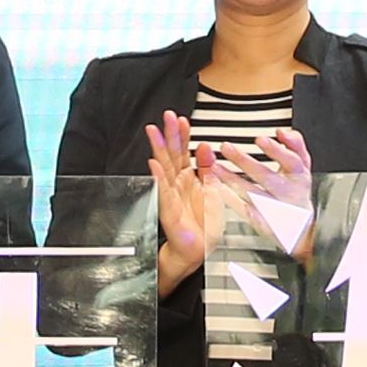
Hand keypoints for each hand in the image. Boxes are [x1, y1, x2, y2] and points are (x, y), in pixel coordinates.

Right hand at [144, 109, 227, 283]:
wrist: (198, 251)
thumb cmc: (204, 224)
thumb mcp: (212, 190)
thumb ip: (207, 169)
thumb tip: (205, 146)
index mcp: (188, 179)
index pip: (183, 152)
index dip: (183, 135)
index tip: (181, 118)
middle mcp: (178, 185)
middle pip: (172, 155)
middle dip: (169, 134)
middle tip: (166, 116)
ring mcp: (171, 196)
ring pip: (164, 168)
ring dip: (159, 149)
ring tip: (153, 131)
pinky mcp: (169, 211)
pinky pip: (163, 192)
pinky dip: (158, 178)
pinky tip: (153, 164)